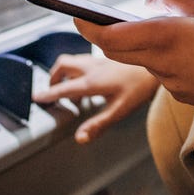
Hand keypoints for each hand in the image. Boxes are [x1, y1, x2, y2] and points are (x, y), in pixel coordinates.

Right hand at [33, 55, 158, 143]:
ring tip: (68, 86)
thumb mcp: (119, 111)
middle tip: (51, 90)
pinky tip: (88, 78)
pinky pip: (84, 59)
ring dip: (64, 71)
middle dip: (53, 77)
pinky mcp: (106, 56)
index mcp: (92, 82)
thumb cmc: (140, 87)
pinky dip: (77, 68)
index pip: (63, 89)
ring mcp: (99, 59)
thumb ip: (98, 125)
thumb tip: (79, 138)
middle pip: (62, 65)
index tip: (36, 98)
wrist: (156, 61)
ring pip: (72, 59)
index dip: (48, 94)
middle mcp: (92, 67)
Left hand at [73, 0, 193, 108]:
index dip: (89, 27)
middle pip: (117, 51)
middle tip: (104, 22)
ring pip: (141, 61)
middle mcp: (160, 62)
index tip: (77, 16)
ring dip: (142, 48)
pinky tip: (187, 53)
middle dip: (107, 37)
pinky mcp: (179, 94)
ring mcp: (168, 82)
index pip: (111, 36)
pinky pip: (161, 73)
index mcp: (165, 36)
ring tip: (168, 32)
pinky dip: (163, 61)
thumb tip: (150, 4)